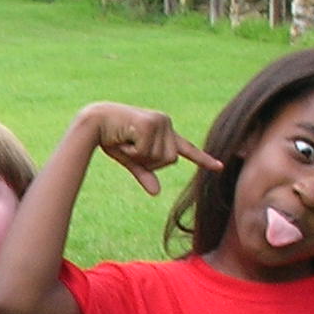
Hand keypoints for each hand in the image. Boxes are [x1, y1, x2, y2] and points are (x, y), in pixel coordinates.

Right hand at [77, 102, 218, 195]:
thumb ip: (145, 173)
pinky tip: (123, 139)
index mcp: (165, 132)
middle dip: (149, 163)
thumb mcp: (131, 158)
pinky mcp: (150, 123)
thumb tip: (157, 192)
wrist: (94, 122)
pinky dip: (132, 151)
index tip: (219, 167)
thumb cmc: (111, 138)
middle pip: (170, 160)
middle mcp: (166, 123)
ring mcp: (160, 121)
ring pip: (160, 157)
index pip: (187, 149)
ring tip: (126, 142)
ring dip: (139, 156)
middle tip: (130, 149)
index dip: (203, 159)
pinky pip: (147, 152)